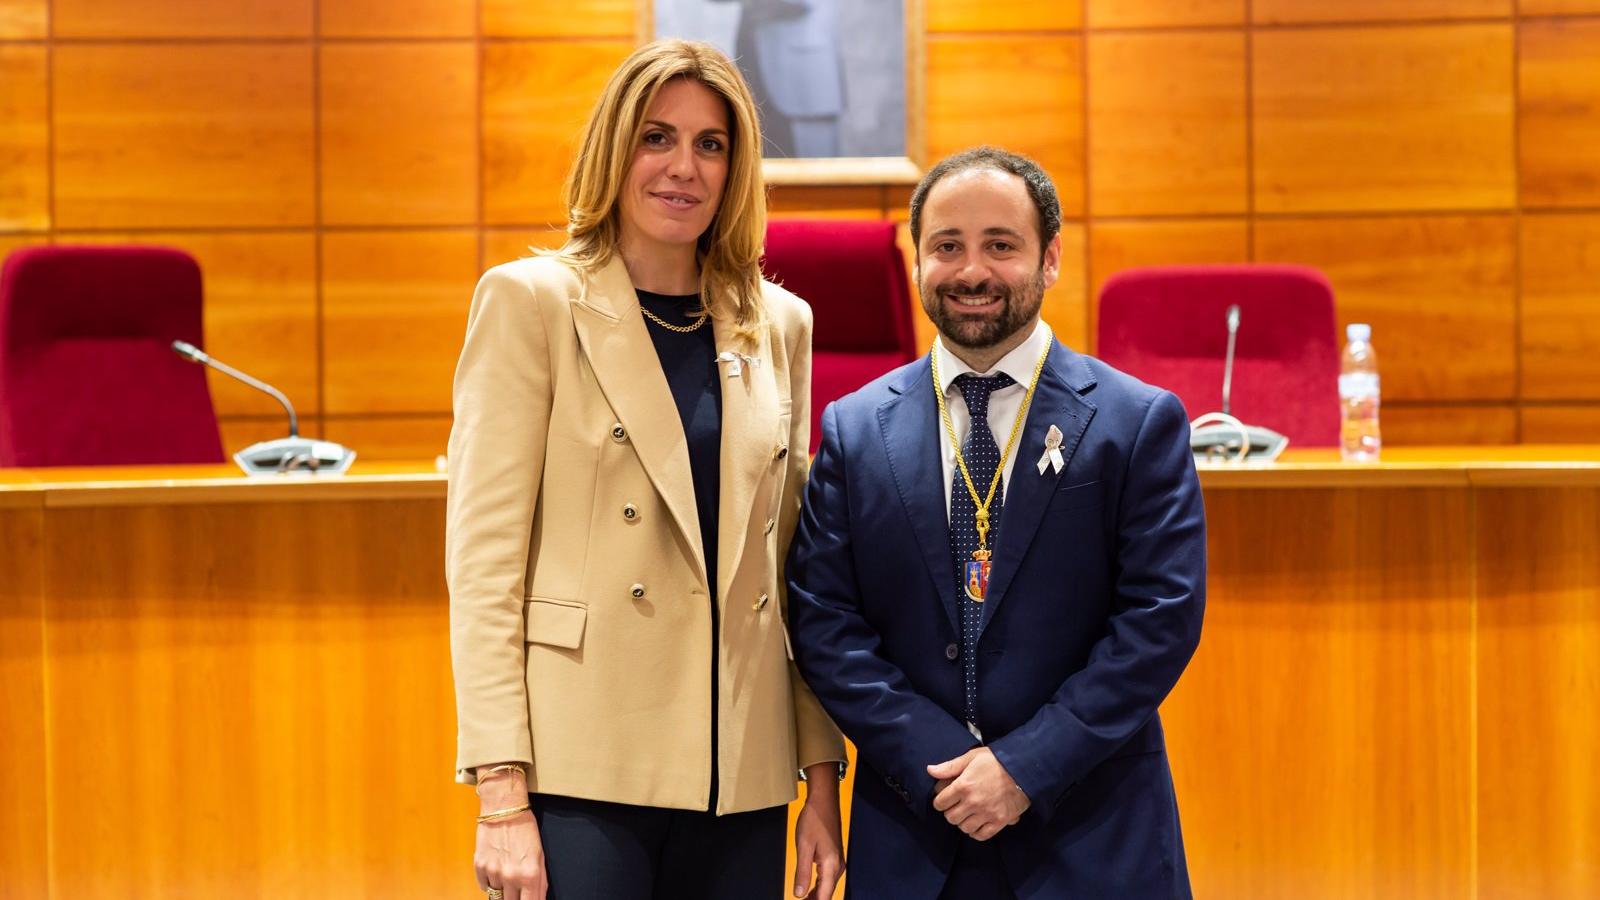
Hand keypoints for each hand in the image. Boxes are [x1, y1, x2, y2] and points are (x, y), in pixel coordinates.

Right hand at [475, 811, 545, 899]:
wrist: (504, 809)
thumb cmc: (525, 829)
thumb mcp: (540, 855)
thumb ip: (540, 881)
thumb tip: (538, 899)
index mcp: (529, 875)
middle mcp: (510, 877)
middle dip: (515, 898)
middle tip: (517, 887)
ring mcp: (493, 872)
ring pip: (496, 896)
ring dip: (502, 889)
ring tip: (506, 872)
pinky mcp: (479, 866)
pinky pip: (484, 886)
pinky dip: (490, 882)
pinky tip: (496, 868)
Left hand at [792, 764, 844, 897]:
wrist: (824, 802)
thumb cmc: (813, 821)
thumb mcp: (804, 847)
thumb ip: (802, 872)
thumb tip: (799, 894)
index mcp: (831, 866)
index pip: (824, 896)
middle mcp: (838, 866)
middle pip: (827, 893)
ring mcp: (837, 862)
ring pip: (827, 887)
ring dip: (816, 896)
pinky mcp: (834, 857)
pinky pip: (827, 878)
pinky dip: (818, 887)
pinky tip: (808, 890)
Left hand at [927, 748, 1029, 841]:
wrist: (1024, 769)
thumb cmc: (997, 760)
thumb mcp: (971, 758)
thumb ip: (950, 766)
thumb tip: (930, 770)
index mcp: (963, 785)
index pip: (940, 803)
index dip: (940, 801)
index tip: (944, 799)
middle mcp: (973, 802)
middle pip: (950, 817)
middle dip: (950, 812)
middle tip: (956, 806)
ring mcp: (986, 813)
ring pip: (964, 828)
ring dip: (963, 822)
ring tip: (968, 814)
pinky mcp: (999, 821)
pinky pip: (981, 835)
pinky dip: (977, 832)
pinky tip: (978, 823)